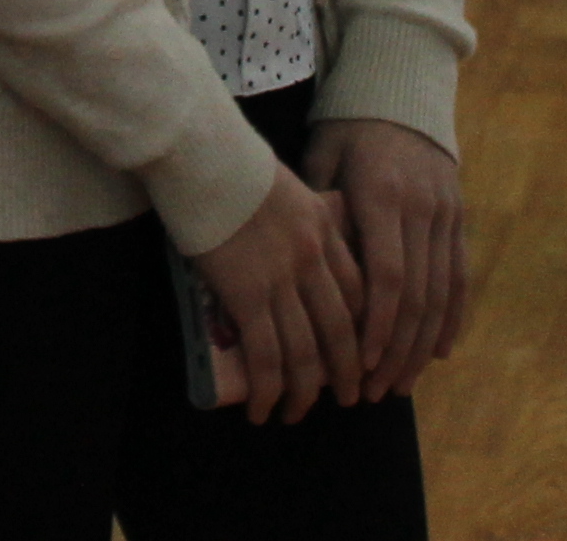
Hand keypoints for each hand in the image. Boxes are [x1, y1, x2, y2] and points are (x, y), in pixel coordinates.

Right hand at [185, 163, 367, 424]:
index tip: (362, 352)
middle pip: (342, 330)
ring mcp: (282, 279)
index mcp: (325, 229)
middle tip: (348, 398)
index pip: (359, 292)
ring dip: (303, 391)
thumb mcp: (283, 183)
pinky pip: (266, 354)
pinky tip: (262, 408)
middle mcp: (313, 260)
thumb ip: (296, 213)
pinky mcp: (246, 294)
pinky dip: (267, 388)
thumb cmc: (230, 159)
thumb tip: (285, 237)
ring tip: (297, 413)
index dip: (365, 330)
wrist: (201, 153)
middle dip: (347, 372)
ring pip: (305, 351)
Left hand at [300, 119, 468, 399]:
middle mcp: (422, 209)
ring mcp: (446, 214)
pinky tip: (440, 352)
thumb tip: (296, 261)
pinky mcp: (459, 217)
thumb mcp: (323, 155)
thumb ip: (317, 206)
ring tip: (401, 384)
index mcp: (383, 195)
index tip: (361, 362)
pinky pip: (460, 277)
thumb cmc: (348, 125)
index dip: (378, 324)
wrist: (402, 88)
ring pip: (441, 294)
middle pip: (416, 295)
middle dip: (397, 350)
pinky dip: (452, 318)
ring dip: (423, 345)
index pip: (387, 275)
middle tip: (376, 390)